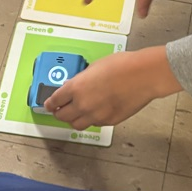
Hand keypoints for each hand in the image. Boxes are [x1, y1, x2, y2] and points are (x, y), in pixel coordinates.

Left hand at [44, 47, 182, 128]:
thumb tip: (77, 85)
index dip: (49, 103)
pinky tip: (95, 112)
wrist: (143, 75)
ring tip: (76, 114)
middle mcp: (83, 104)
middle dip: (59, 113)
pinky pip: (94, 124)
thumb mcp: (95, 67)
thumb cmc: (123, 65)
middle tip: (59, 110)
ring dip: (73, 119)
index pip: (55, 100)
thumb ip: (82, 79)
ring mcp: (96, 115)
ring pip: (77, 125)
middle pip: (63, 116)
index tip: (48, 104)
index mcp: (76, 87)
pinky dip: (91, 120)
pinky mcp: (109, 121)